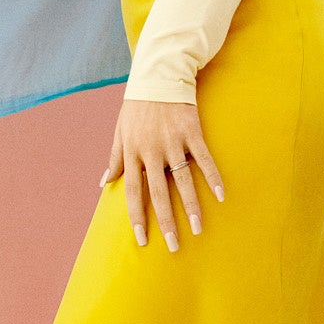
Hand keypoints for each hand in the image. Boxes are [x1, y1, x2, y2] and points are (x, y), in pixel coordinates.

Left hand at [100, 97, 224, 252]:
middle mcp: (151, 151)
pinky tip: (220, 196)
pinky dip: (212, 176)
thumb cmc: (137, 107)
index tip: (142, 240)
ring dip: (191, 207)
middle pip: (159, 193)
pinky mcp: (191, 132)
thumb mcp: (120, 131)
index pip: (134, 193)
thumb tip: (104, 183)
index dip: (137, 217)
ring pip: (183, 181)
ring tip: (198, 229)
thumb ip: (114, 158)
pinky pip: (203, 159)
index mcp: (133, 153)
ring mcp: (173, 141)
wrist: (158, 76)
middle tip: (172, 246)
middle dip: (166, 222)